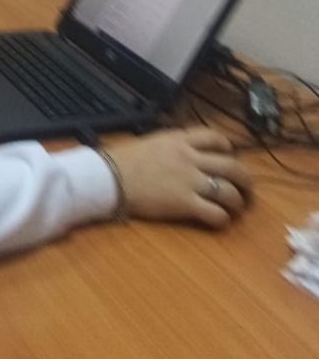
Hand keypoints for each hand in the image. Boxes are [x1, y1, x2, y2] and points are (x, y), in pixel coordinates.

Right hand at [106, 127, 251, 228]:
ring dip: (237, 200)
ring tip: (237, 207)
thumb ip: (174, 144)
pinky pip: (215, 213)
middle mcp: (191, 158)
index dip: (228, 147)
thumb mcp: (155, 141)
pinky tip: (220, 220)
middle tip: (247, 187)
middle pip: (231, 166)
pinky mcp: (185, 204)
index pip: (215, 138)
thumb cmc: (127, 158)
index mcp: (182, 140)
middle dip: (245, 178)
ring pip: (228, 190)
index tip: (230, 155)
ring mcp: (190, 181)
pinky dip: (222, 218)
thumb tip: (186, 148)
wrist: (112, 176)